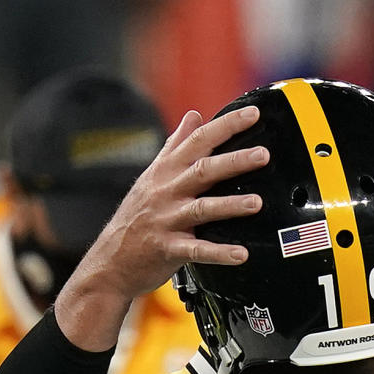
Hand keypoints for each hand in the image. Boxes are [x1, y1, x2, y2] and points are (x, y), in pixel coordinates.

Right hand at [55, 106, 267, 349]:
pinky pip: (197, 251)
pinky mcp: (168, 249)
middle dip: (234, 161)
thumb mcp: (152, 175)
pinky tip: (241, 254)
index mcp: (166, 171)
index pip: (198, 140)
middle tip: (263, 154)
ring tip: (257, 203)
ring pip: (202, 209)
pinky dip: (219, 253)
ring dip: (230, 205)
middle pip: (203, 171)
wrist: (110, 260)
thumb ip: (176, 145)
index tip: (253, 113)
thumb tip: (194, 116)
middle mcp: (167, 192)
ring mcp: (167, 220)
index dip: (226, 125)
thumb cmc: (136, 216)